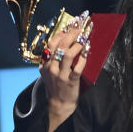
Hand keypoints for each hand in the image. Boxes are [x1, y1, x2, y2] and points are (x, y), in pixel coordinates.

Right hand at [40, 15, 89, 131]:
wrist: (59, 104)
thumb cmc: (56, 86)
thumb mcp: (48, 72)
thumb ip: (51, 59)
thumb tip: (63, 42)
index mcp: (45, 63)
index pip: (51, 43)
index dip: (60, 33)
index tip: (69, 27)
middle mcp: (51, 68)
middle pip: (60, 46)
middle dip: (71, 34)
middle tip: (79, 29)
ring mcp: (61, 75)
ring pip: (68, 54)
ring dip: (78, 44)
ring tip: (84, 39)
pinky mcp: (71, 81)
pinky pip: (78, 67)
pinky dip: (83, 58)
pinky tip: (87, 52)